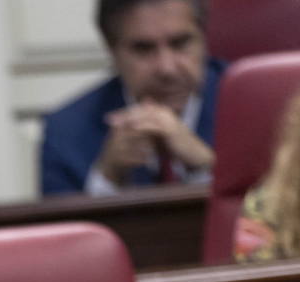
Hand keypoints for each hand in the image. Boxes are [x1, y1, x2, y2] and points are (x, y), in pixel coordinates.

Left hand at [99, 102, 213, 181]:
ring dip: (129, 119)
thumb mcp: (155, 138)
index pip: (139, 110)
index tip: (110, 118)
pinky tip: (130, 129)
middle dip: (123, 114)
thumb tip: (129, 130)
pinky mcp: (171, 129)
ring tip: (116, 124)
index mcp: (160, 113)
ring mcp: (168, 119)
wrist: (192, 154)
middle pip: (140, 110)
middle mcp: (164, 113)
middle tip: (108, 119)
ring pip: (145, 116)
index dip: (124, 113)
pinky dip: (141, 127)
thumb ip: (145, 132)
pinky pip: (153, 126)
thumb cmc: (174, 147)